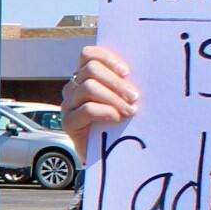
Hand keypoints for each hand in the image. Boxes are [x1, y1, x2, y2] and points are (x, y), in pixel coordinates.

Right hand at [62, 45, 139, 160]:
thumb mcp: (122, 98)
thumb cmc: (119, 123)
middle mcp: (73, 88)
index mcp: (85, 76)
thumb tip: (142, 69)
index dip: (108, 58)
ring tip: (130, 110)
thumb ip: (124, 83)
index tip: (127, 72)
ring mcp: (68, 105)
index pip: (88, 54)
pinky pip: (87, 109)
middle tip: (134, 96)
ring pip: (89, 87)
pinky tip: (117, 119)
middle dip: (116, 82)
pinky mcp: (68, 122)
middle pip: (90, 69)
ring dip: (114, 98)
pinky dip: (106, 112)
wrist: (107, 155)